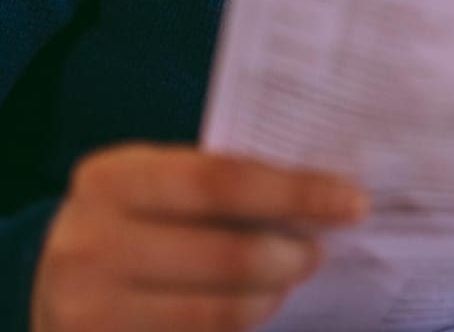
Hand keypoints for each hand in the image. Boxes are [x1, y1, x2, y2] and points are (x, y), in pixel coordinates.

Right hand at [32, 143, 367, 331]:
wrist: (60, 279)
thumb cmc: (138, 219)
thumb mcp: (162, 184)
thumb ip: (226, 183)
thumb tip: (327, 193)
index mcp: (115, 178)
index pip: (224, 181)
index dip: (297, 193)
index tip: (352, 202)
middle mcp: (91, 242)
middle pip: (230, 254)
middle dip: (293, 254)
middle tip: (319, 249)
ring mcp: (90, 306)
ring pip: (221, 311)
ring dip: (272, 295)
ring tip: (288, 277)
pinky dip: (240, 325)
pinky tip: (253, 305)